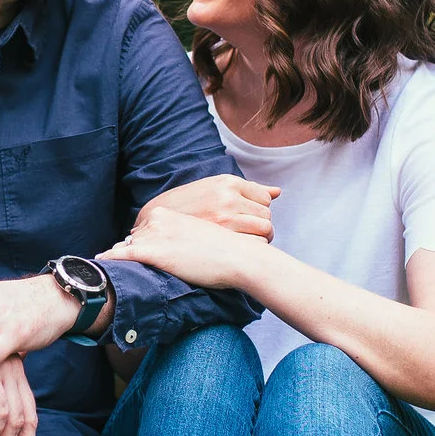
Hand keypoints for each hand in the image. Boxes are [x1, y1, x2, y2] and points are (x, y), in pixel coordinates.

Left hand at [101, 208, 265, 292]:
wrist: (238, 257)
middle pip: (132, 239)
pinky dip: (108, 261)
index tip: (127, 254)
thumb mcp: (199, 235)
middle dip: (125, 252)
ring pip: (125, 248)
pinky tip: (97, 266)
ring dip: (115, 259)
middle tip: (113, 265)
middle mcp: (157, 220)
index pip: (143, 230)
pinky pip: (121, 256)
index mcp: (168, 213)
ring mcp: (153, 235)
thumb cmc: (225, 251)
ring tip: (101, 270)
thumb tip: (173, 251)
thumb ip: (180, 237)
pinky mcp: (152, 251)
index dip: (138, 244)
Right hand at [138, 175, 277, 239]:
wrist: (156, 222)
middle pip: (267, 218)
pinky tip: (237, 251)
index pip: (265, 200)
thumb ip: (248, 190)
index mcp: (228, 183)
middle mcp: (229, 198)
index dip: (258, 212)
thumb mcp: (214, 189)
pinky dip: (251, 251)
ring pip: (264, 232)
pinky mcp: (222, 239)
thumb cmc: (188, 206)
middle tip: (244, 235)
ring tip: (242, 244)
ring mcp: (225, 219)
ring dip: (258, 240)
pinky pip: (255, 246)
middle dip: (260, 227)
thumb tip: (278, 192)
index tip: (246, 220)